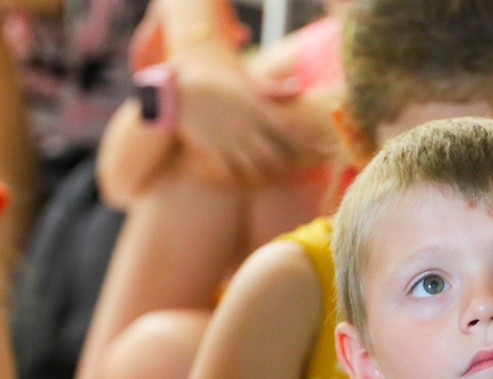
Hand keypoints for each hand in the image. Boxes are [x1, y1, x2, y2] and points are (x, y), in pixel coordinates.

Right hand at [173, 54, 297, 185]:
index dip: (304, 143)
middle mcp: (245, 128)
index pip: (288, 129)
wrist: (177, 91)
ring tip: (269, 179)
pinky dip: (235, 179)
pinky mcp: (211, 151)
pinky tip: (239, 180)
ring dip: (264, 176)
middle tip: (294, 172)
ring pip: (254, 169)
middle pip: (274, 156)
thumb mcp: (244, 84)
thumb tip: (299, 88)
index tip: (315, 152)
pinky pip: (228, 173)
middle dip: (286, 166)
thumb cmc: (213, 85)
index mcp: (255, 109)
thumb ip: (272, 89)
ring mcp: (228, 141)